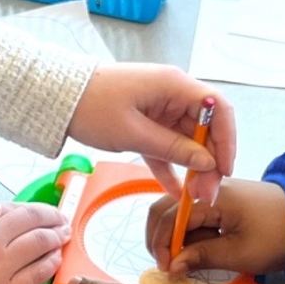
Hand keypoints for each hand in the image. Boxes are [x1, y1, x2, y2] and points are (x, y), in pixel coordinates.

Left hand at [67, 63, 235, 203]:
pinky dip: (171, 166)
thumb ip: (173, 148)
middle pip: (205, 129)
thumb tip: (206, 162)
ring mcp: (160, 109)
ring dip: (193, 168)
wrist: (57, 98)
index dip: (227, 139)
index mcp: (174, 85)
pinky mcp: (146, 123)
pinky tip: (175, 191)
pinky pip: (166, 147)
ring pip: (188, 141)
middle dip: (210, 162)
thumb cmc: (92, 106)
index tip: (225, 169)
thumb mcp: (133, 133)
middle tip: (207, 193)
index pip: (218, 108)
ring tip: (195, 197)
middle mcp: (172, 94)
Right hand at [147, 178, 284, 276]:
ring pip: (177, 213)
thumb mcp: (238, 253)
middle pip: (166, 209)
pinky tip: (195, 251)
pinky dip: (188, 234)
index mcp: (211, 198)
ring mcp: (213, 194)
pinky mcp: (220, 202)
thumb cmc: (277, 237)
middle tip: (167, 265)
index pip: (170, 217)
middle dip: (161, 238)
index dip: (162, 244)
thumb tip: (172, 266)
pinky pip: (194, 216)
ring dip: (173, 237)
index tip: (166, 269)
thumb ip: (201, 257)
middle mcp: (207, 190)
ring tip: (182, 262)